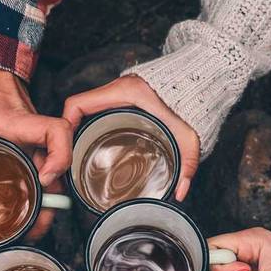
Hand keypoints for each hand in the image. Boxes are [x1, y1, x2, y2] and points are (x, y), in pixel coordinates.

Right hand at [62, 75, 199, 200]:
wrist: (206, 76)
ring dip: (82, 125)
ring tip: (80, 151)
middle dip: (71, 130)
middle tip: (71, 155)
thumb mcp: (189, 137)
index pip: (78, 104)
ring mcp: (123, 87)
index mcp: (126, 93)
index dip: (65, 125)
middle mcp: (120, 87)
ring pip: (90, 106)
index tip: (64, 147)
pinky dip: (94, 119)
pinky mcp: (128, 91)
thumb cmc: (196, 102)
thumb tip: (179, 193)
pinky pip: (101, 104)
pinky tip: (98, 138)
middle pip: (79, 107)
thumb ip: (186, 166)